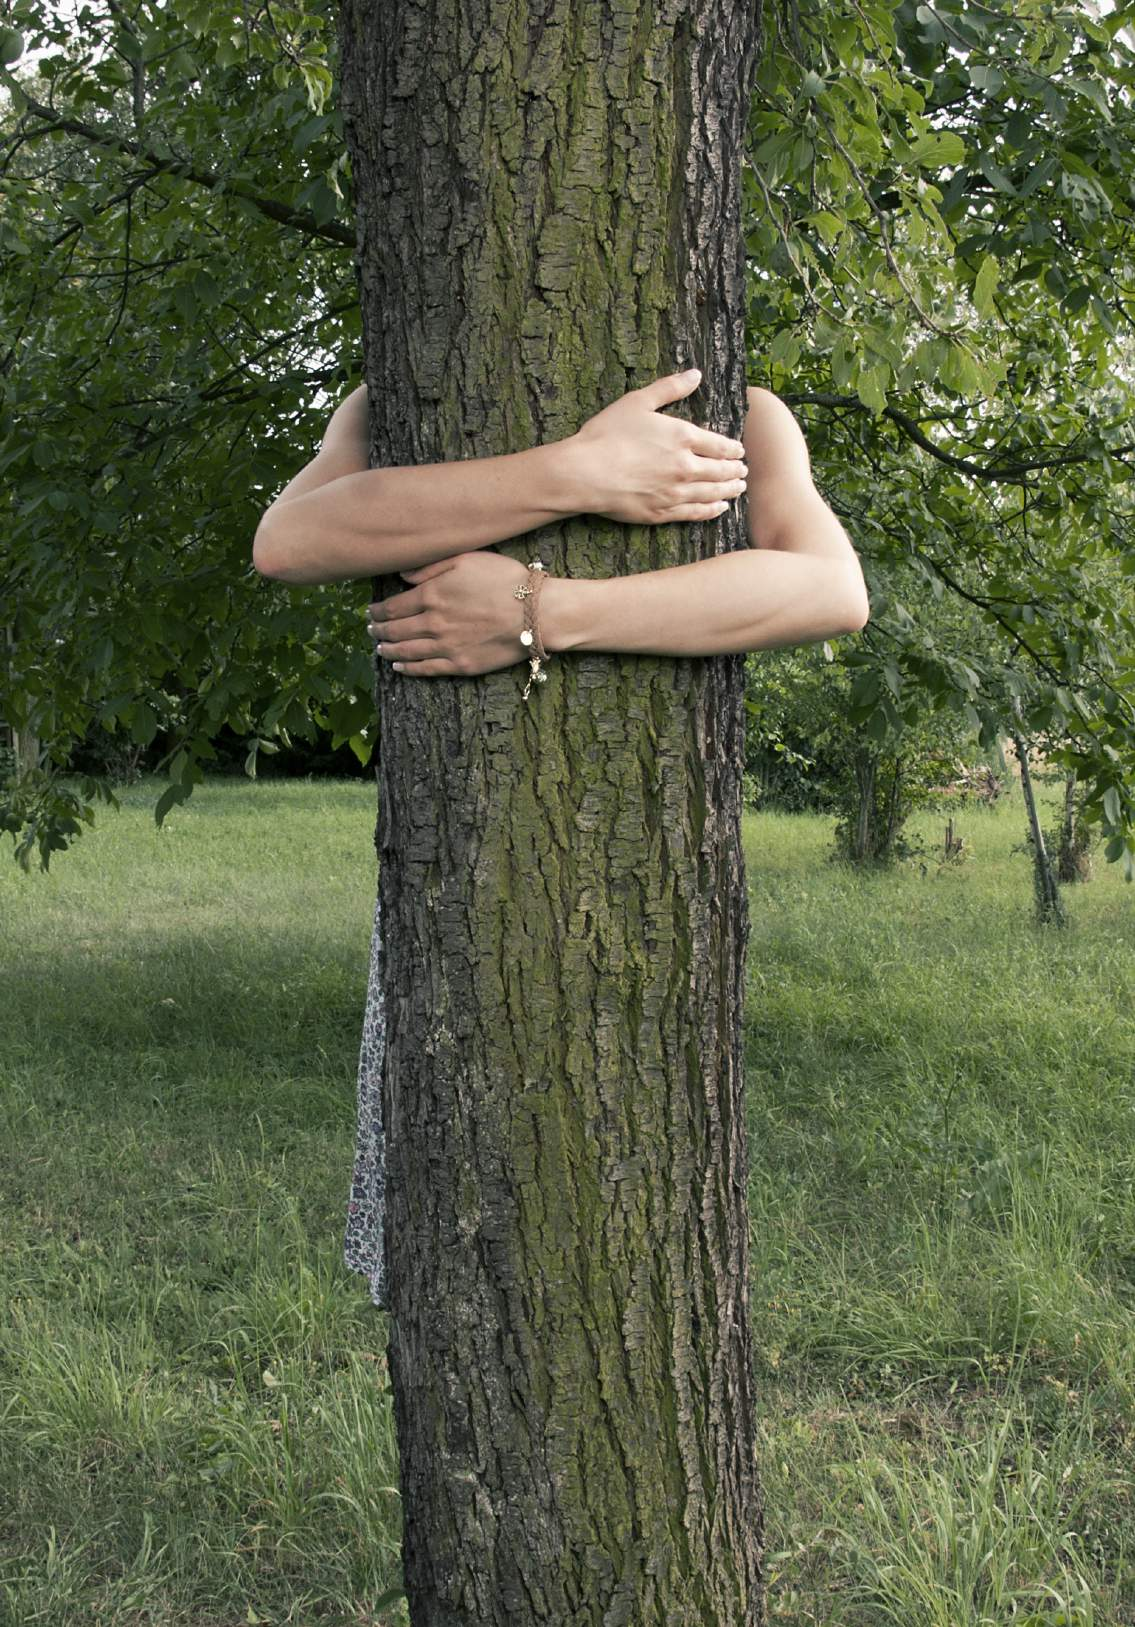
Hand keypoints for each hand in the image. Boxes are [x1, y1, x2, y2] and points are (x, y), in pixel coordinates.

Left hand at [366, 551, 533, 677]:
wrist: (534, 613)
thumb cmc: (505, 580)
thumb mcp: (467, 559)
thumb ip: (431, 567)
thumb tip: (403, 575)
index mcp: (432, 595)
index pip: (393, 607)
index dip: (378, 611)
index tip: (370, 611)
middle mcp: (433, 623)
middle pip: (395, 630)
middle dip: (379, 630)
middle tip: (370, 630)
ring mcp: (446, 646)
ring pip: (406, 651)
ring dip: (388, 649)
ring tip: (379, 647)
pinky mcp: (460, 664)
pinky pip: (426, 669)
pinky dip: (408, 668)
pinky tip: (398, 666)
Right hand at [565, 367, 747, 524]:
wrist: (586, 472)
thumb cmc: (608, 434)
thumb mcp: (638, 401)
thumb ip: (670, 387)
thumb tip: (696, 374)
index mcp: (683, 437)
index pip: (719, 445)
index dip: (733, 449)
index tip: (740, 451)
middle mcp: (685, 467)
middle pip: (720, 471)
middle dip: (735, 471)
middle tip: (744, 471)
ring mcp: (675, 493)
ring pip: (712, 493)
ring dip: (729, 491)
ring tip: (738, 489)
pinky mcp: (662, 513)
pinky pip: (695, 513)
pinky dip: (711, 511)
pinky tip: (719, 509)